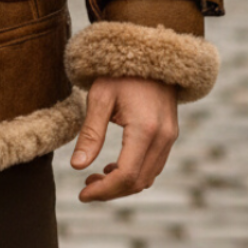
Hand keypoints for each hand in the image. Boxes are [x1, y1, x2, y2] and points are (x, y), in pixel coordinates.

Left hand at [70, 76, 178, 201]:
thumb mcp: (99, 97)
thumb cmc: (120, 72)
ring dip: (123, 184)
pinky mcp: (170, 135)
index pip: (126, 176)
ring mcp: (170, 137)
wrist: (150, 52)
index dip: (104, 191)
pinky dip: (134, 173)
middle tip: (86, 188)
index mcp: (145, 130)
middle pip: (138, 182)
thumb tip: (77, 167)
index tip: (82, 194)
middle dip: (111, 191)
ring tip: (95, 178)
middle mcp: (163, 138)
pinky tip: (114, 167)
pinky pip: (153, 165)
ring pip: (148, 177)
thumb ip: (90, 134)